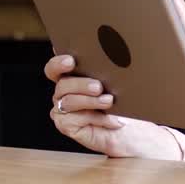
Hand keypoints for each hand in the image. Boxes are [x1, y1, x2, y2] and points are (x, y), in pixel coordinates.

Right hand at [43, 54, 180, 159]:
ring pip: (69, 101)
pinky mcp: (66, 125)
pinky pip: (75, 119)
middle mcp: (63, 91)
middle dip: (80, 84)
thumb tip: (112, 54)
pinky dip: (96, 118)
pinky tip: (110, 119)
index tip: (71, 61)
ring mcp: (62, 109)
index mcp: (71, 75)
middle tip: (98, 86)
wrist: (129, 128)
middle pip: (62, 84)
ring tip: (109, 101)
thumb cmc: (122, 102)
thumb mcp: (115, 82)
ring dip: (91, 101)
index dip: (59, 63)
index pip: (55, 67)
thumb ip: (106, 69)